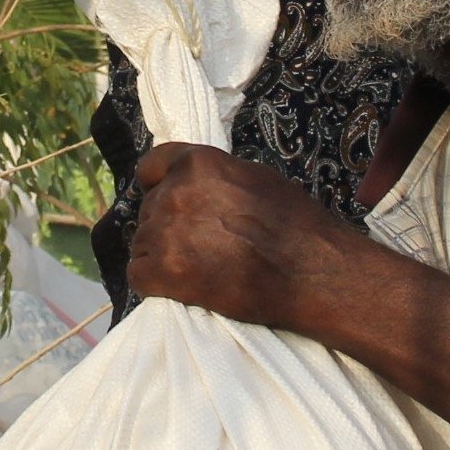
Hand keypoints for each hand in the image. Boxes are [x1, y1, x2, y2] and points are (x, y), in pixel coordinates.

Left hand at [127, 143, 362, 327]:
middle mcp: (176, 192)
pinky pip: (138, 274)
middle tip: (196, 245)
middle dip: (167, 225)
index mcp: (198, 163)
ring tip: (195, 268)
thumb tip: (197, 186)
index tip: (164, 199)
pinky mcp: (164, 272)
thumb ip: (216, 178)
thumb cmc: (296, 226)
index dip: (157, 185)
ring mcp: (167, 232)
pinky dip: (154, 283)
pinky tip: (179, 287)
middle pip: (149, 208)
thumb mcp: (256, 179)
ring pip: (142, 242)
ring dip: (160, 255)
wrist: (312, 273)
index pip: (151, 166)